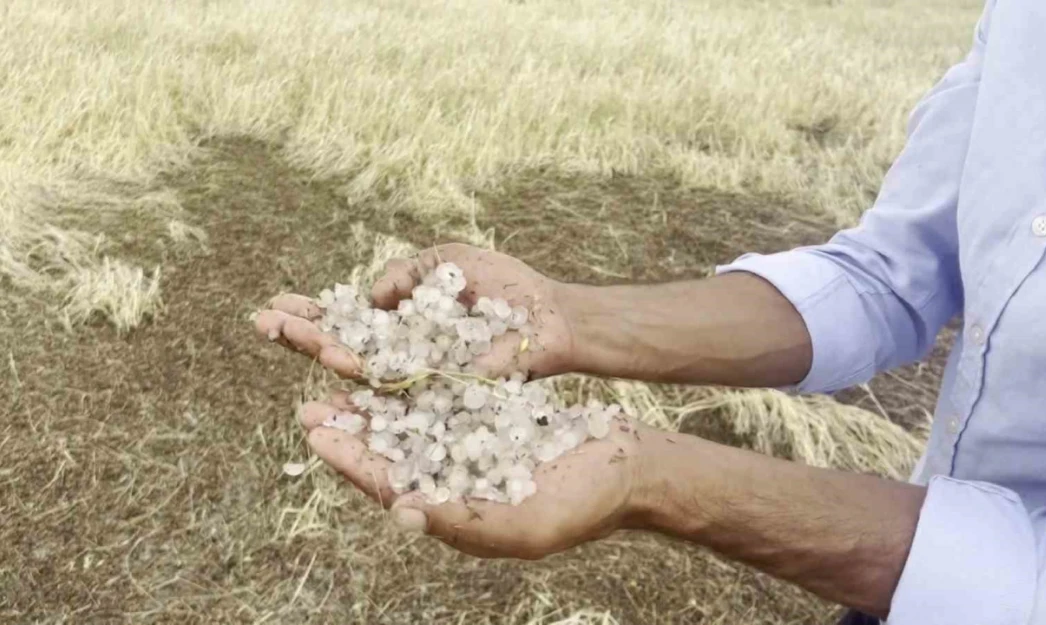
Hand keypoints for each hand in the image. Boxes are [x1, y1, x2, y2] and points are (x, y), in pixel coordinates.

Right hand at [253, 243, 575, 379]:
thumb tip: (369, 297)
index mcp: (401, 323)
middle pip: (340, 347)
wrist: (550, 317)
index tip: (274, 304)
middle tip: (258, 319)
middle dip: (300, 333)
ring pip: (359, 370)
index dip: (311, 315)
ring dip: (322, 348)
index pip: (345, 321)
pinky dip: (367, 379)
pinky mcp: (440, 396)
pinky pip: (396, 392)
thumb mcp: (447, 260)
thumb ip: (405, 271)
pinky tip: (341, 365)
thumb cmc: (506, 289)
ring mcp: (418, 378)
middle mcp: (401, 355)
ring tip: (288, 332)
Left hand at [299, 390, 652, 558]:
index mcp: (454, 512)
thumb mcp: (528, 523)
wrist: (629, 468)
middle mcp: (453, 481)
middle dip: (348, 430)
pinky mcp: (486, 421)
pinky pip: (441, 400)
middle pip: (389, 454)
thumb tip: (403, 510)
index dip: (351, 460)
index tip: (317, 432)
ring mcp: (469, 449)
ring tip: (339, 375)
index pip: (391, 486)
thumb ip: (464, 520)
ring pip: (409, 424)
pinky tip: (394, 360)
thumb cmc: (586, 504)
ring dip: (373, 403)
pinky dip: (415, 381)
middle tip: (308, 404)